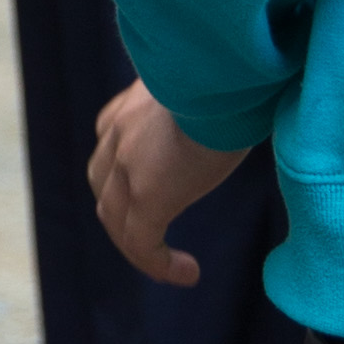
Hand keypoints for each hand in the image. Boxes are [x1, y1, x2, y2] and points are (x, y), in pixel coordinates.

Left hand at [88, 79, 243, 286]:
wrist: (226, 70)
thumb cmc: (234, 69)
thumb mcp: (209, 82)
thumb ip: (205, 97)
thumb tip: (239, 101)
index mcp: (132, 104)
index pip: (112, 143)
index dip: (125, 175)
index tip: (157, 189)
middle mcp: (119, 132)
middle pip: (104, 186)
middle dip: (123, 214)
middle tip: (152, 237)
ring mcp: (127, 165)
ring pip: (115, 219)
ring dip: (136, 245)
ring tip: (167, 266)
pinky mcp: (148, 195)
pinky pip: (141, 242)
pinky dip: (157, 263)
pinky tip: (186, 273)